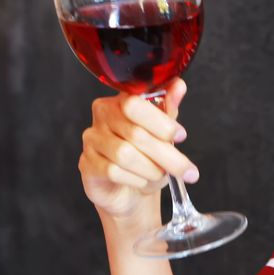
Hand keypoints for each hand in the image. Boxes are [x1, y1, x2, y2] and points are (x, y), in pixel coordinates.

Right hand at [79, 78, 197, 223]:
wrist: (129, 189)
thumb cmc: (146, 157)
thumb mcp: (162, 132)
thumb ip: (168, 109)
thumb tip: (178, 85)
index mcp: (121, 101)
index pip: (135, 104)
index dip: (161, 122)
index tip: (180, 136)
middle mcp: (102, 115)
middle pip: (135, 133)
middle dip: (166, 155)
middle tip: (186, 170)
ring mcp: (92, 139)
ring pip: (124, 154)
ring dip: (150, 169)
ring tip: (159, 174)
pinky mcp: (87, 163)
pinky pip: (113, 171)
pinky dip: (135, 179)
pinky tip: (141, 181)